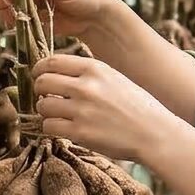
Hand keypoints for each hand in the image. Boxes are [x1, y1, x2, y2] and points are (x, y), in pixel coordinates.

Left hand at [32, 54, 175, 166]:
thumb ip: (87, 74)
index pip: (52, 62)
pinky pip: (49, 127)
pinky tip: (63, 128)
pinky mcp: (80, 132)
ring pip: (42, 106)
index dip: (40, 69)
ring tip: (58, 116)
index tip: (39, 76)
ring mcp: (82, 110)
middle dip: (40, 91)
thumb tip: (56, 74)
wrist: (154, 133)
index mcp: (94, 69)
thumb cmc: (136, 106)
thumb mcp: (114, 78)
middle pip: (42, 82)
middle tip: (47, 98)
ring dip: (46, 112)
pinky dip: (51, 128)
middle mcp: (86, 86)